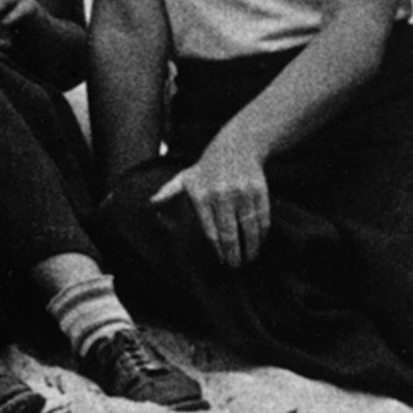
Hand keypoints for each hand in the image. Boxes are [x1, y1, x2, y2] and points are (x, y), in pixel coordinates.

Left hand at [153, 130, 271, 268]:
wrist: (237, 146)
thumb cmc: (207, 168)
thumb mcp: (186, 177)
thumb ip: (169, 192)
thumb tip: (150, 203)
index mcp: (200, 194)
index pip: (210, 231)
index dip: (217, 250)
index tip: (221, 262)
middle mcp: (221, 194)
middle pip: (229, 234)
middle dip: (234, 255)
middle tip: (235, 267)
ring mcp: (241, 192)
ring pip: (248, 229)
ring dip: (250, 248)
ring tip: (248, 259)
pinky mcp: (259, 190)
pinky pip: (262, 218)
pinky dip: (262, 234)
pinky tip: (259, 242)